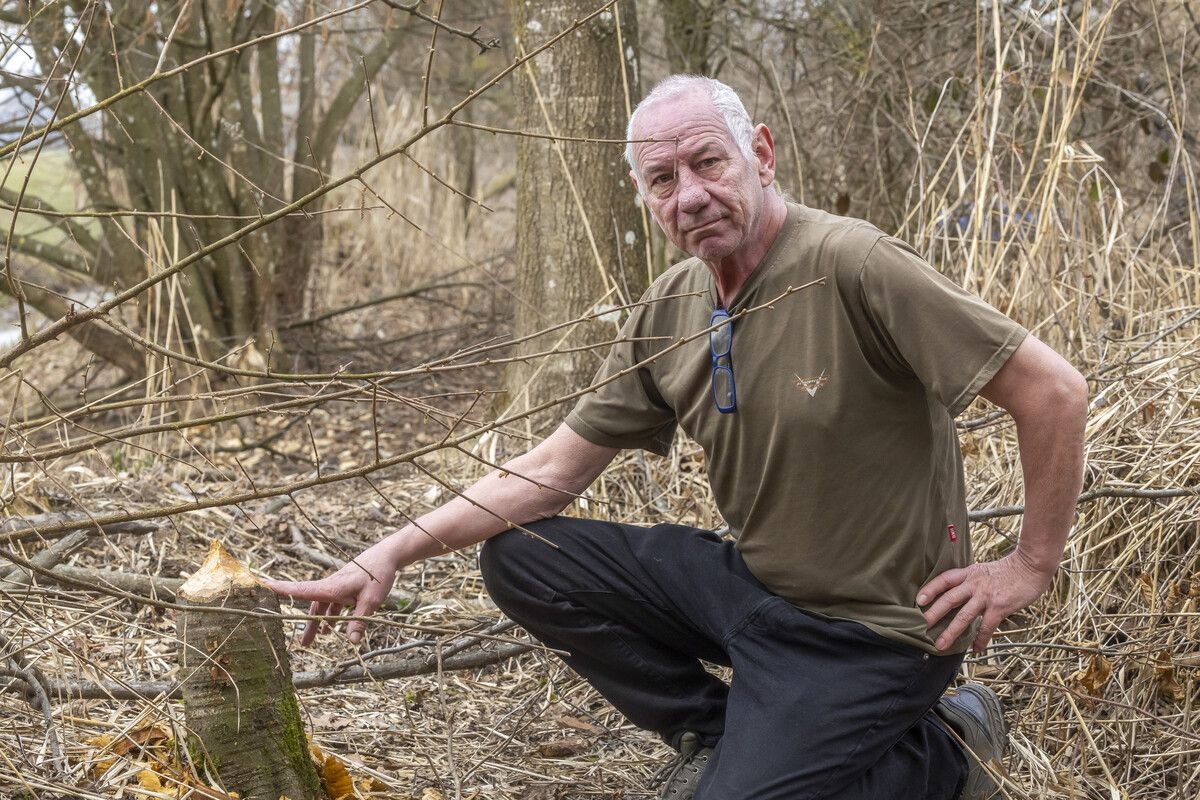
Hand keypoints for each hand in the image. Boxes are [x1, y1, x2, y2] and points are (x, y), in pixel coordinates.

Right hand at [263, 541, 400, 646]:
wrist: (388, 556)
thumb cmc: (379, 574)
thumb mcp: (372, 601)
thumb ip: (359, 621)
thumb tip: (351, 642)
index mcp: (331, 587)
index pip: (301, 590)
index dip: (281, 590)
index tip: (261, 586)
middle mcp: (330, 586)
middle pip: (310, 605)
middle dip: (299, 621)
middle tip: (282, 631)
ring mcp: (336, 587)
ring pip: (321, 607)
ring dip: (315, 623)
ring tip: (307, 643)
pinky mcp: (345, 588)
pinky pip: (331, 604)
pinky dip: (329, 616)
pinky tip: (331, 630)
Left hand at [917, 552, 1054, 651]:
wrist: (1031, 565)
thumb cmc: (1008, 570)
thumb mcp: (984, 570)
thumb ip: (971, 581)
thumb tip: (959, 594)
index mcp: (969, 574)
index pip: (944, 579)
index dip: (930, 589)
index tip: (919, 600)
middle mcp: (974, 584)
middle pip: (949, 599)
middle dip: (933, 613)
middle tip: (920, 626)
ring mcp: (986, 596)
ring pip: (964, 616)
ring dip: (951, 632)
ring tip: (940, 645)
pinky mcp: (1000, 607)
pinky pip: (987, 627)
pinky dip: (980, 639)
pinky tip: (976, 649)